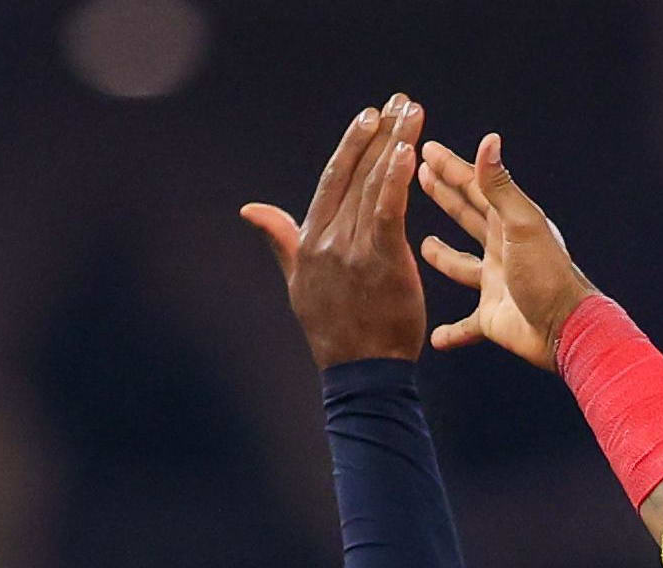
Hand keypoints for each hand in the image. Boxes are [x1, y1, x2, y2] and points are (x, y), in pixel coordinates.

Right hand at [240, 96, 426, 367]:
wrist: (360, 372)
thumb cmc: (335, 330)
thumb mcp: (299, 283)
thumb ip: (281, 240)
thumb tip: (251, 210)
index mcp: (312, 241)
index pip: (332, 181)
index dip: (351, 145)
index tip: (370, 115)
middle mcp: (329, 240)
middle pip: (356, 175)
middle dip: (378, 133)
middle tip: (399, 100)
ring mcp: (354, 251)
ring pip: (375, 186)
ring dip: (395, 144)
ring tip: (412, 112)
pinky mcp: (382, 263)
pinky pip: (388, 213)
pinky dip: (397, 181)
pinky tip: (409, 153)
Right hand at [415, 132, 591, 367]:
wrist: (564, 327)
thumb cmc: (546, 273)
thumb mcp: (521, 223)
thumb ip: (499, 186)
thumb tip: (489, 140)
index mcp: (509, 223)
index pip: (475, 187)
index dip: (451, 167)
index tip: (426, 149)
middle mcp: (501, 249)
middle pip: (467, 217)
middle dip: (445, 196)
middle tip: (421, 177)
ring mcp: (495, 284)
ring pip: (463, 267)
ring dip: (444, 257)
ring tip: (423, 246)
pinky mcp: (491, 318)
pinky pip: (465, 325)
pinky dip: (452, 332)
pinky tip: (435, 336)